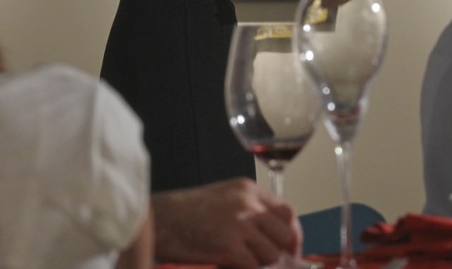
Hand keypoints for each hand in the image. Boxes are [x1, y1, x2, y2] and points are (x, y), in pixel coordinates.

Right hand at [152, 177, 301, 268]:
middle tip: (277, 265)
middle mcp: (247, 204)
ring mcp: (239, 225)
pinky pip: (255, 266)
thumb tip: (268, 236)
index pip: (287, 211)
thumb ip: (247, 210)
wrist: (158, 219)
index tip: (291, 248)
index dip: (293, 233)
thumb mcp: (222, 198)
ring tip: (250, 264)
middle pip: (285, 233)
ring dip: (264, 265)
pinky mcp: (229, 247)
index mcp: (247, 190)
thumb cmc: (184, 211)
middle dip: (284, 253)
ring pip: (272, 254)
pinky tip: (237, 267)